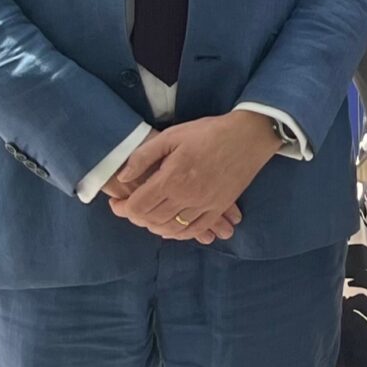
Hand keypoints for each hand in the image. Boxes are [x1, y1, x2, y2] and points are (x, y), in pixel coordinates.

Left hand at [106, 115, 280, 241]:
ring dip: (155, 226)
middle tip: (131, 207)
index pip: (138, 206)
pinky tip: (171, 228)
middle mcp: (187, 196)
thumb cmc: (208, 132)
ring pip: (172, 228)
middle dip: (136, 217)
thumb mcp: (171, 135)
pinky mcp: (219, 207)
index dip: (122, 208)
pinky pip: (195, 230)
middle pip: (152, 220)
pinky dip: (179, 234)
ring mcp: (205, 204)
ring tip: (149, 216)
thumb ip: (143, 157)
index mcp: (172, 177)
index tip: (117, 202)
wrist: (249, 135)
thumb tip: (124, 177)